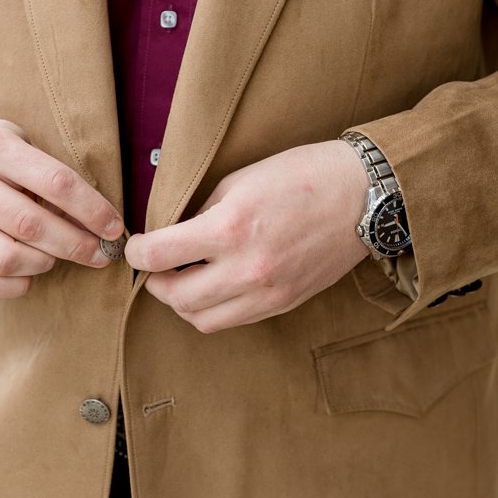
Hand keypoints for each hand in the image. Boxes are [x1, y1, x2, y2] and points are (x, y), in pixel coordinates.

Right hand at [0, 117, 124, 295]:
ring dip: (45, 263)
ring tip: (57, 255)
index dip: (92, 210)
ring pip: (8, 258)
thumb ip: (48, 173)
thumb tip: (97, 218)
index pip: (56, 183)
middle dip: (77, 245)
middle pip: (33, 225)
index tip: (114, 228)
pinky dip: (17, 284)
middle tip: (101, 253)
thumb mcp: (15, 141)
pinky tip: (31, 271)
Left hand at [125, 139, 368, 329]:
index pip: (158, 256)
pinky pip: (234, 320)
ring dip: (183, 304)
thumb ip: (200, 214)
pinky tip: (214, 287)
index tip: (135, 248)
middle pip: (175, 298)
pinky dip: (214, 309)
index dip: (136, 253)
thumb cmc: (301, 176)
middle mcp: (247, 268)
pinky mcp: (284, 304)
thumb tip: (170, 236)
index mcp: (229, 228)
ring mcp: (268, 292)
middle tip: (156, 268)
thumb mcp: (238, 181)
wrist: (362, 196)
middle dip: (156, 283)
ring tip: (183, 280)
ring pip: (202, 320)